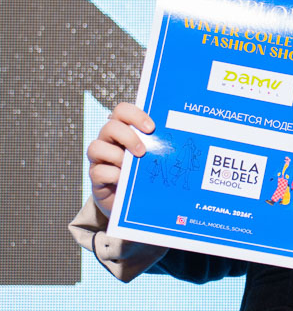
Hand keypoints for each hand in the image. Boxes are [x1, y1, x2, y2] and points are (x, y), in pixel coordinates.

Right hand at [86, 102, 153, 216]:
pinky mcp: (95, 176)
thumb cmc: (143, 172)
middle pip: (110, 126)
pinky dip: (112, 175)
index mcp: (123, 129)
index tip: (151, 128)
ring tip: (132, 167)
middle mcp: (108, 140)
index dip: (135, 115)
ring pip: (96, 147)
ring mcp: (99, 158)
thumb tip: (179, 140)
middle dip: (128, 137)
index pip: (122, 111)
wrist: (129, 199)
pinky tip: (123, 180)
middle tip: (143, 151)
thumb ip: (158, 146)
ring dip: (117, 156)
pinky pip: (98, 171)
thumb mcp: (152, 156)